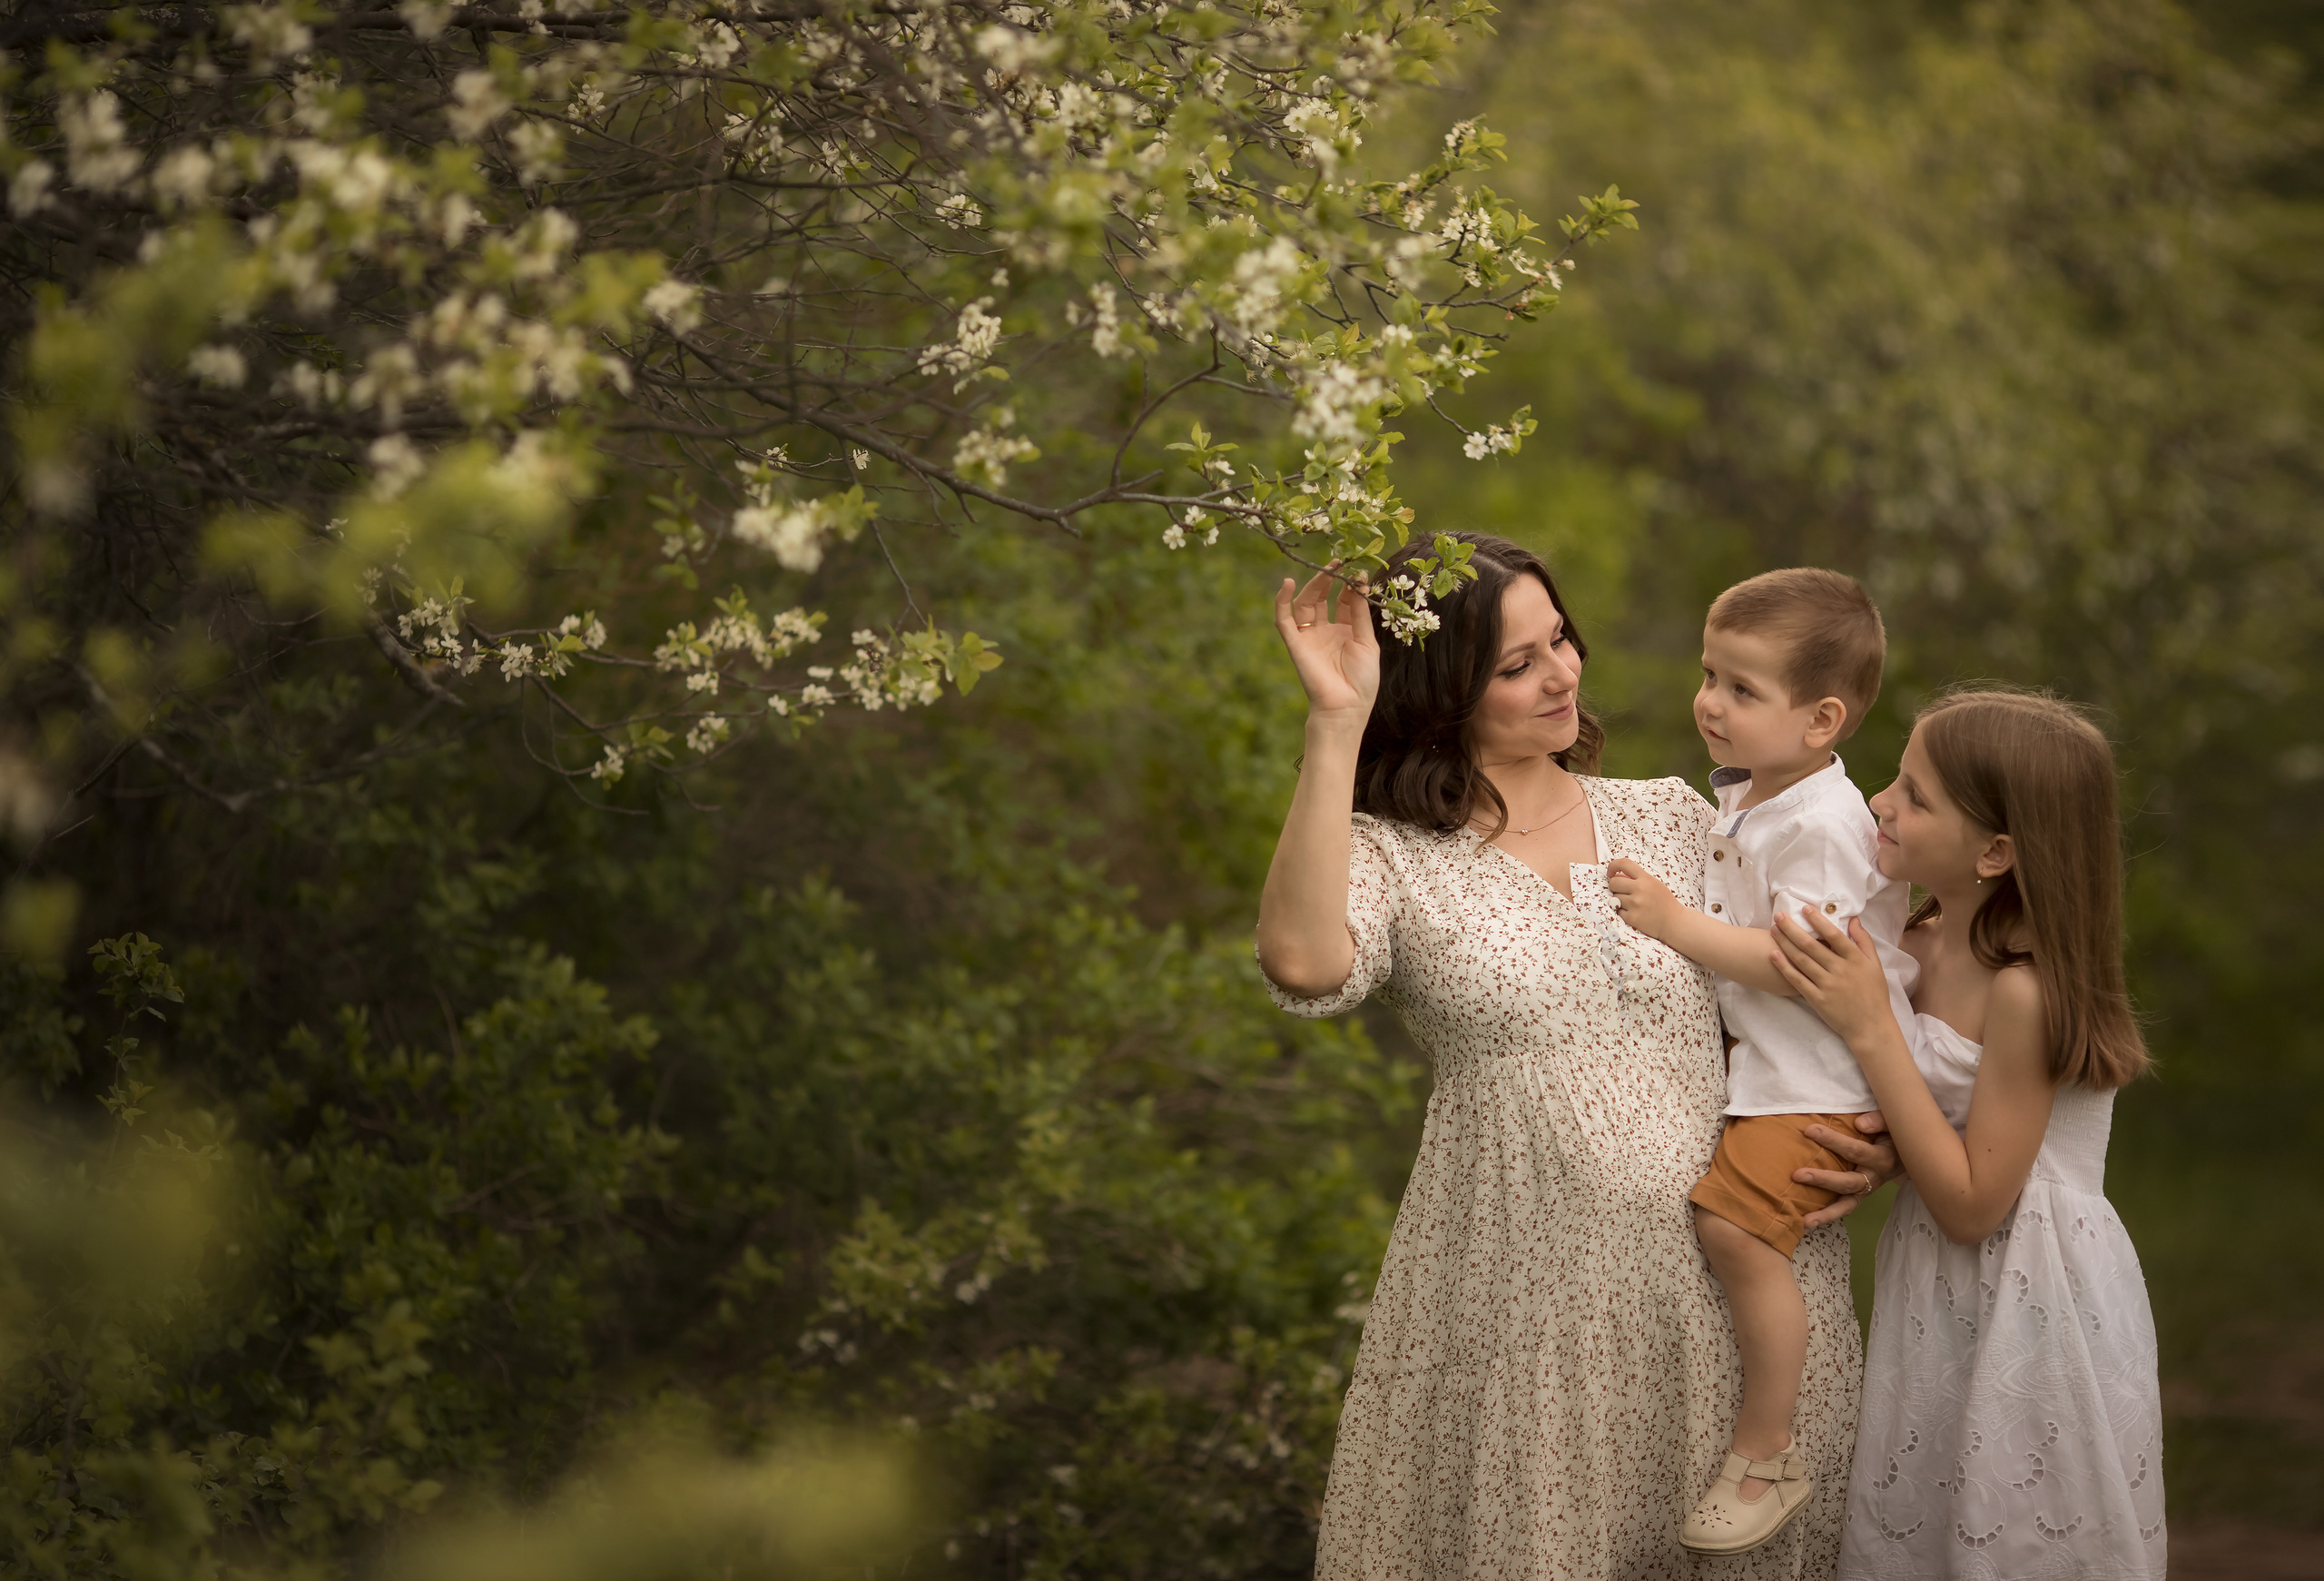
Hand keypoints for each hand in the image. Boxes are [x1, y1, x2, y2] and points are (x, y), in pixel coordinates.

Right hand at [1274, 566, 1378, 721]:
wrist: (1347, 706)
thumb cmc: (1362, 680)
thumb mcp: (1367, 642)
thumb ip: (1360, 614)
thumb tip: (1359, 584)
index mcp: (1346, 631)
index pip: (1344, 601)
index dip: (1349, 586)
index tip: (1357, 571)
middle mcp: (1326, 631)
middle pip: (1322, 598)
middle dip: (1330, 579)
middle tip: (1338, 561)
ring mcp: (1309, 637)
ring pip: (1304, 604)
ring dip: (1312, 585)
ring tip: (1325, 569)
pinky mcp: (1295, 644)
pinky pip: (1284, 621)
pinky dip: (1282, 602)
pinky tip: (1287, 584)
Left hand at [1605, 858, 1679, 939]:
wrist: (1674, 922)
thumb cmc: (1664, 902)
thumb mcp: (1654, 884)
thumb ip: (1637, 878)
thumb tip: (1616, 875)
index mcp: (1646, 879)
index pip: (1624, 864)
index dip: (1612, 866)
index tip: (1611, 873)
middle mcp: (1640, 889)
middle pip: (1613, 882)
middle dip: (1615, 887)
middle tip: (1623, 892)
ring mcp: (1635, 904)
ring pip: (1614, 898)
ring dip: (1619, 901)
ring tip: (1633, 904)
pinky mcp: (1632, 918)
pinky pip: (1617, 912)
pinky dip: (1623, 913)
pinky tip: (1634, 913)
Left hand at [1769, 908, 1894, 1045]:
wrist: (1871, 1027)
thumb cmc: (1874, 994)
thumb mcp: (1875, 965)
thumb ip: (1863, 941)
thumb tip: (1853, 919)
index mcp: (1855, 959)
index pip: (1834, 935)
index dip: (1818, 921)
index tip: (1804, 909)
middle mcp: (1840, 970)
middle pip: (1811, 945)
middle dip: (1793, 928)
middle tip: (1779, 916)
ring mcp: (1827, 985)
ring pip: (1802, 960)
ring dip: (1785, 943)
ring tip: (1774, 930)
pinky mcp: (1817, 999)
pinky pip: (1797, 980)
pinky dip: (1784, 967)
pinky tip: (1773, 955)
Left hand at [1798, 1110, 1900, 1228]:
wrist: (1909, 1154)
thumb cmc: (1894, 1133)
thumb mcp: (1892, 1124)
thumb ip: (1880, 1120)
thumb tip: (1860, 1124)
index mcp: (1883, 1158)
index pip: (1856, 1150)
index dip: (1833, 1141)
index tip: (1810, 1130)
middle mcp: (1874, 1177)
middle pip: (1848, 1182)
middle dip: (1823, 1179)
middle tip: (1797, 1175)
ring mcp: (1867, 1190)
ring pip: (1847, 1204)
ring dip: (1825, 1212)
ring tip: (1804, 1221)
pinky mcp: (1859, 1195)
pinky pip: (1845, 1208)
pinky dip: (1828, 1216)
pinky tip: (1807, 1222)